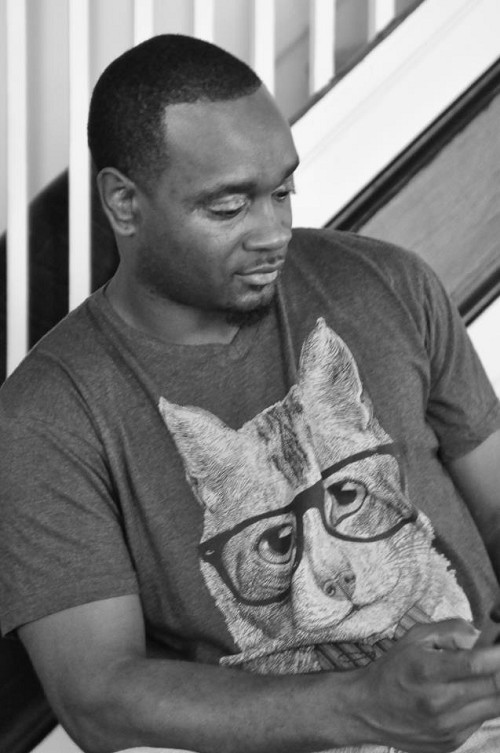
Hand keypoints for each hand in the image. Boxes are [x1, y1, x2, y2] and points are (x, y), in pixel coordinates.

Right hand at [353, 619, 499, 751]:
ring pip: (494, 707)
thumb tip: (483, 637)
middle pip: (493, 687)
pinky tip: (466, 695)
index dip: (498, 655)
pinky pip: (480, 721)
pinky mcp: (452, 743)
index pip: (476, 664)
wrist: (368, 709)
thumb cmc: (394, 668)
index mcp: (427, 671)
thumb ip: (452, 629)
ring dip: (495, 688)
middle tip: (498, 658)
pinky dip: (481, 705)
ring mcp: (448, 727)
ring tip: (483, 674)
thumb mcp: (415, 637)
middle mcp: (439, 703)